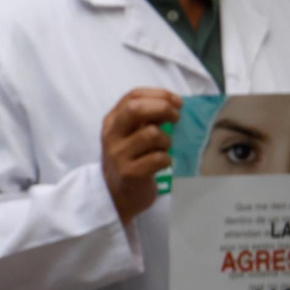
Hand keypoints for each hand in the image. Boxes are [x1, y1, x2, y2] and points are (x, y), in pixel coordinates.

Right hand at [101, 88, 179, 224]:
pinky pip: (159, 158)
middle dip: (163, 108)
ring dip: (166, 140)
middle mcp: (111, 135)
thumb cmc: (129, 160)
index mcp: (112, 121)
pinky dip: (167, 159)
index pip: (133, 96)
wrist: (115, 195)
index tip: (177, 102)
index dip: (159, 94)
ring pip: (151, 134)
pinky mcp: (129, 173)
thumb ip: (145, 119)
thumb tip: (172, 105)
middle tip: (176, 118)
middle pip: (136, 108)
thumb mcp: (129, 135)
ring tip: (164, 148)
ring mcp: (118, 154)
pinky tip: (162, 163)